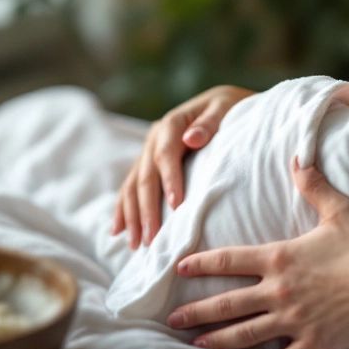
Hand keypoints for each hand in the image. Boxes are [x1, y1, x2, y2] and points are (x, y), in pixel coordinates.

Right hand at [111, 84, 253, 247]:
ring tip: (137, 244)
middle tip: (152, 239)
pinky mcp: (147, 163)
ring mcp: (148, 151)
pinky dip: (124, 209)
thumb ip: (209, 123)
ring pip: (134, 186)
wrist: (222, 103)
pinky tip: (119, 231)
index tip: (176, 205)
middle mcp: (154, 137)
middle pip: (146, 176)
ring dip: (133, 216)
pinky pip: (131, 187)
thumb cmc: (229, 107)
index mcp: (173, 123)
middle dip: (147, 209)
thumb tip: (191, 139)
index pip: (166, 154)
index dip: (169, 179)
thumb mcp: (224, 108)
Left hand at [166, 159, 348, 348]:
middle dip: (197, 312)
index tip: (180, 268)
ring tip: (197, 345)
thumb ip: (313, 185)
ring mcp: (293, 321)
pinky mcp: (312, 343)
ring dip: (218, 340)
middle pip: (228, 303)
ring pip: (246, 334)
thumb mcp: (338, 209)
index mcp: (280, 258)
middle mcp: (279, 291)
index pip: (231, 260)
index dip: (203, 263)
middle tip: (172, 319)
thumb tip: (297, 157)